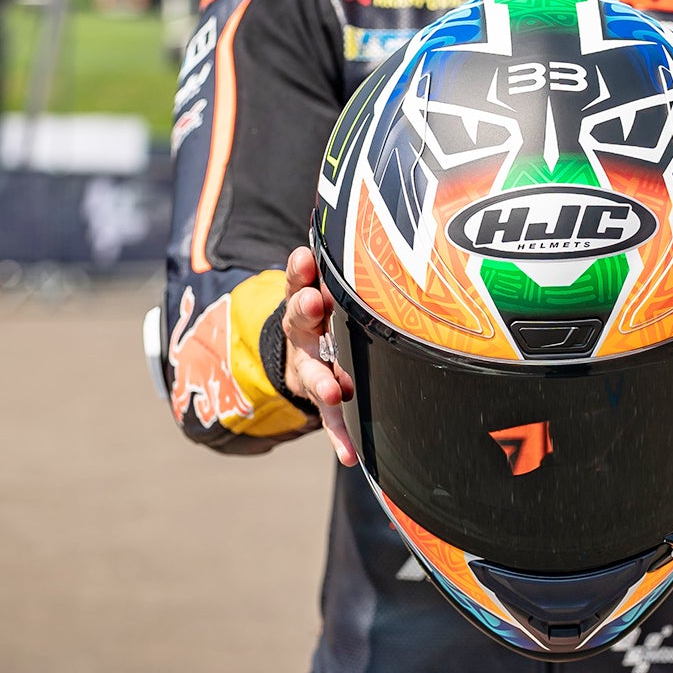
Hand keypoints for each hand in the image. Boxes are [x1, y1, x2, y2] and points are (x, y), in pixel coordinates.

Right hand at [282, 246, 357, 465]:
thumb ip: (343, 268)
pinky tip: (348, 454)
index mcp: (307, 300)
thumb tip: (375, 217)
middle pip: (299, 319)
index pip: (298, 279)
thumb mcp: (330, 288)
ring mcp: (310, 367)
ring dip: (322, 380)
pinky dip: (338, 435)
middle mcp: (304, 333)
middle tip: (314, 305)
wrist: (305, 354)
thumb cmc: (331, 313)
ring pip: (312, 372)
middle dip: (305, 311)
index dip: (299, 269)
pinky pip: (329, 418)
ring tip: (332, 391)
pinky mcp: (321, 398)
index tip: (304, 257)